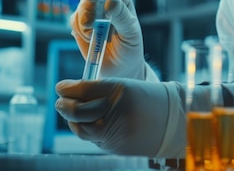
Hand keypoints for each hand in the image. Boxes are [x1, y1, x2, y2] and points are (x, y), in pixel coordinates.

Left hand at [55, 78, 185, 156]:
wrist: (174, 122)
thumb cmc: (148, 99)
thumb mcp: (126, 86)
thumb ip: (99, 89)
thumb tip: (71, 93)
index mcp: (119, 91)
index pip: (83, 89)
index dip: (67, 88)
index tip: (60, 86)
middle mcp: (116, 112)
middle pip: (78, 111)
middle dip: (64, 106)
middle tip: (60, 100)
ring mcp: (115, 132)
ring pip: (81, 128)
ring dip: (72, 120)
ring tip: (69, 111)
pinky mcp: (115, 147)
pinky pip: (93, 138)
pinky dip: (86, 130)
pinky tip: (86, 123)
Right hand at [70, 0, 146, 78]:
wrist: (120, 68)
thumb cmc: (130, 48)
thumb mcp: (130, 33)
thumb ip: (121, 17)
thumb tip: (110, 1)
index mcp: (120, 1)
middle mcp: (104, 4)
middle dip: (87, 10)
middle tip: (90, 24)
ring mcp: (91, 15)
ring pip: (80, 10)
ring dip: (84, 23)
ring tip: (95, 36)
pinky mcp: (80, 26)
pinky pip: (74, 22)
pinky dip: (80, 31)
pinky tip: (90, 39)